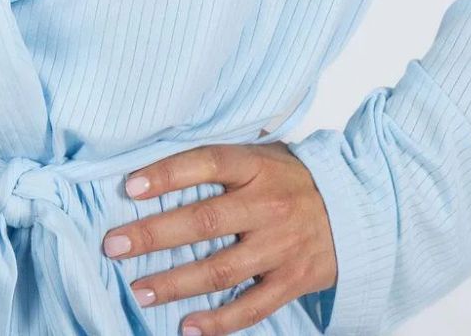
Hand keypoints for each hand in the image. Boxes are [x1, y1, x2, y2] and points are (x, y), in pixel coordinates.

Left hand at [101, 135, 336, 333]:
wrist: (357, 208)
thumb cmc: (294, 177)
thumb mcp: (264, 153)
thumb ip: (222, 159)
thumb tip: (160, 163)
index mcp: (257, 166)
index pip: (206, 163)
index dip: (167, 174)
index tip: (130, 187)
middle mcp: (267, 205)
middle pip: (203, 220)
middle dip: (154, 234)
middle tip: (114, 245)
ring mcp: (280, 246)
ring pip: (221, 269)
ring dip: (175, 283)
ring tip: (139, 290)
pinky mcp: (293, 281)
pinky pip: (252, 307)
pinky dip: (219, 322)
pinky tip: (187, 327)